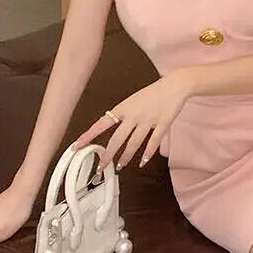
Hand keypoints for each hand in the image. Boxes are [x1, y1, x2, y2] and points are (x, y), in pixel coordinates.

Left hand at [70, 72, 189, 170]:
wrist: (174, 85)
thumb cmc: (153, 93)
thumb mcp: (133, 100)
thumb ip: (122, 113)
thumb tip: (109, 123)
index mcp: (124, 107)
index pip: (102, 123)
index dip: (89, 136)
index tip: (77, 145)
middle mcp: (134, 114)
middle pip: (117, 139)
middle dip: (108, 155)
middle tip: (101, 166)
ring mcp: (148, 120)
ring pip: (134, 143)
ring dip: (125, 157)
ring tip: (120, 166)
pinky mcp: (162, 124)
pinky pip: (153, 142)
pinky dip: (147, 154)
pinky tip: (142, 161)